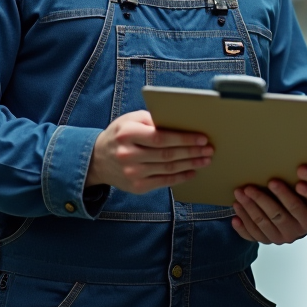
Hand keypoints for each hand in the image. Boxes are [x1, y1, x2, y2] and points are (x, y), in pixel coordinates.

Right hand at [86, 110, 211, 193]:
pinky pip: (164, 182)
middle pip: (167, 154)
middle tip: (209, 149)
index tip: (202, 137)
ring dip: (191, 164)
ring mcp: (132, 173)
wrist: (98, 160)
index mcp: (127, 134)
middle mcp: (128, 154)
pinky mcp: (137, 186)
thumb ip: (152, 120)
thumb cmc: (120, 135)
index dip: (183, 138)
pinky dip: (180, 177)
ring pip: (168, 169)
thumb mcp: (130, 120)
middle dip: (192, 151)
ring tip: (205, 159)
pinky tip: (192, 172)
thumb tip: (181, 122)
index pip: (160, 137)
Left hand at [231, 180, 306, 244]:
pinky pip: (253, 236)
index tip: (272, 181)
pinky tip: (235, 218)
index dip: (283, 194)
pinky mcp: (269, 241)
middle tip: (247, 188)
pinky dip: (242, 228)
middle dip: (259, 200)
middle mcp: (293, 233)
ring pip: (261, 225)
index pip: (294, 207)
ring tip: (238, 197)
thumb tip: (301, 169)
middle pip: (274, 215)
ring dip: (247, 211)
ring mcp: (279, 238)